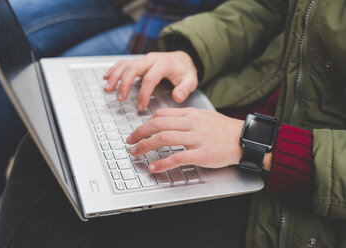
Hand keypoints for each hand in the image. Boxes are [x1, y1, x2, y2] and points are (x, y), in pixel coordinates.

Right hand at [103, 51, 197, 110]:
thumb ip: (185, 89)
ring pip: (125, 65)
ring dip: (115, 77)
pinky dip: (114, 70)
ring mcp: (143, 59)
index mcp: (163, 64)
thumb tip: (177, 97)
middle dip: (125, 84)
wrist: (182, 59)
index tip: (141, 107)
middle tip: (120, 99)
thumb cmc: (184, 71)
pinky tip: (106, 78)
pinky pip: (123, 63)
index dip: (144, 94)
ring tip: (108, 90)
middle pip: (133, 69)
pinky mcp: (138, 61)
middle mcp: (151, 59)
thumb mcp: (191, 80)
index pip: (150, 79)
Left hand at [126, 108, 244, 172]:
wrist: (244, 139)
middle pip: (158, 124)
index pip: (161, 114)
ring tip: (136, 152)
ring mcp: (196, 138)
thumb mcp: (204, 116)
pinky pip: (178, 157)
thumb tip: (165, 119)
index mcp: (190, 114)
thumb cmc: (224, 129)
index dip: (145, 123)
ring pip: (164, 138)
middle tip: (130, 141)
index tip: (137, 131)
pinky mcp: (201, 154)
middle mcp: (191, 123)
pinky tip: (154, 167)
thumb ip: (185, 117)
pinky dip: (163, 163)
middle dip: (139, 133)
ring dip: (145, 146)